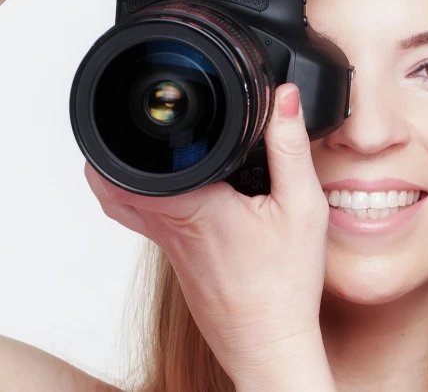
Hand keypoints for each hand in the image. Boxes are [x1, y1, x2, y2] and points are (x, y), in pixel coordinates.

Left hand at [85, 85, 333, 388]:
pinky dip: (150, 196)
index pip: (132, 161)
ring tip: (158, 147)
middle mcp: (169, 226)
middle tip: (146, 121)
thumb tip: (283, 98)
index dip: (129, 129)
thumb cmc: (285, 284)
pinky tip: (185, 190)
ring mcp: (167, 248)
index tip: (147, 109)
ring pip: (123, 202)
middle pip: (111, 181)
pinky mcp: (176, 261)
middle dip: (122, 144)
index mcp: (194, 205)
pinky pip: (147, 220)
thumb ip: (290, 147)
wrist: (270, 342)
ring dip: (128, 171)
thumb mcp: (302, 207)